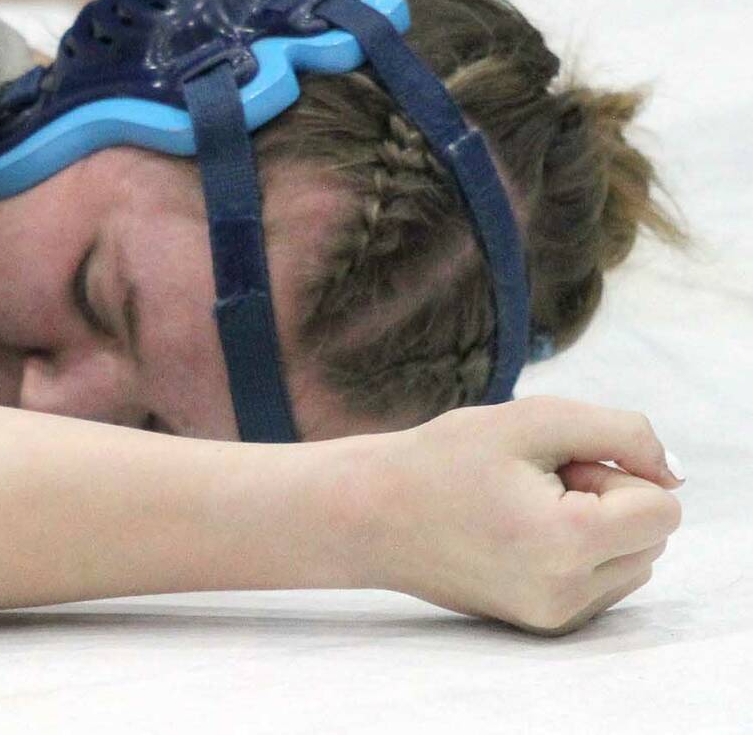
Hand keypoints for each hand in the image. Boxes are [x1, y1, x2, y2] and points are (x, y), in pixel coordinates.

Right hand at [357, 396, 683, 634]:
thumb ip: (620, 432)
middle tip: (531, 485)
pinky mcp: (545, 623)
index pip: (662, 506)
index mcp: (567, 543)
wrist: (369, 514)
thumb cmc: (441, 459)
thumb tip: (672, 472)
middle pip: (652, 536)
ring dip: (596, 527)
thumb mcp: (530, 418)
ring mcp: (556, 615)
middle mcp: (567, 593)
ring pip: (634, 560)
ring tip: (524, 509)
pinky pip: (606, 582)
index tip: (551, 468)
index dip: (612, 472)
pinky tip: (521, 535)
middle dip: (607, 500)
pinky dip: (580, 552)